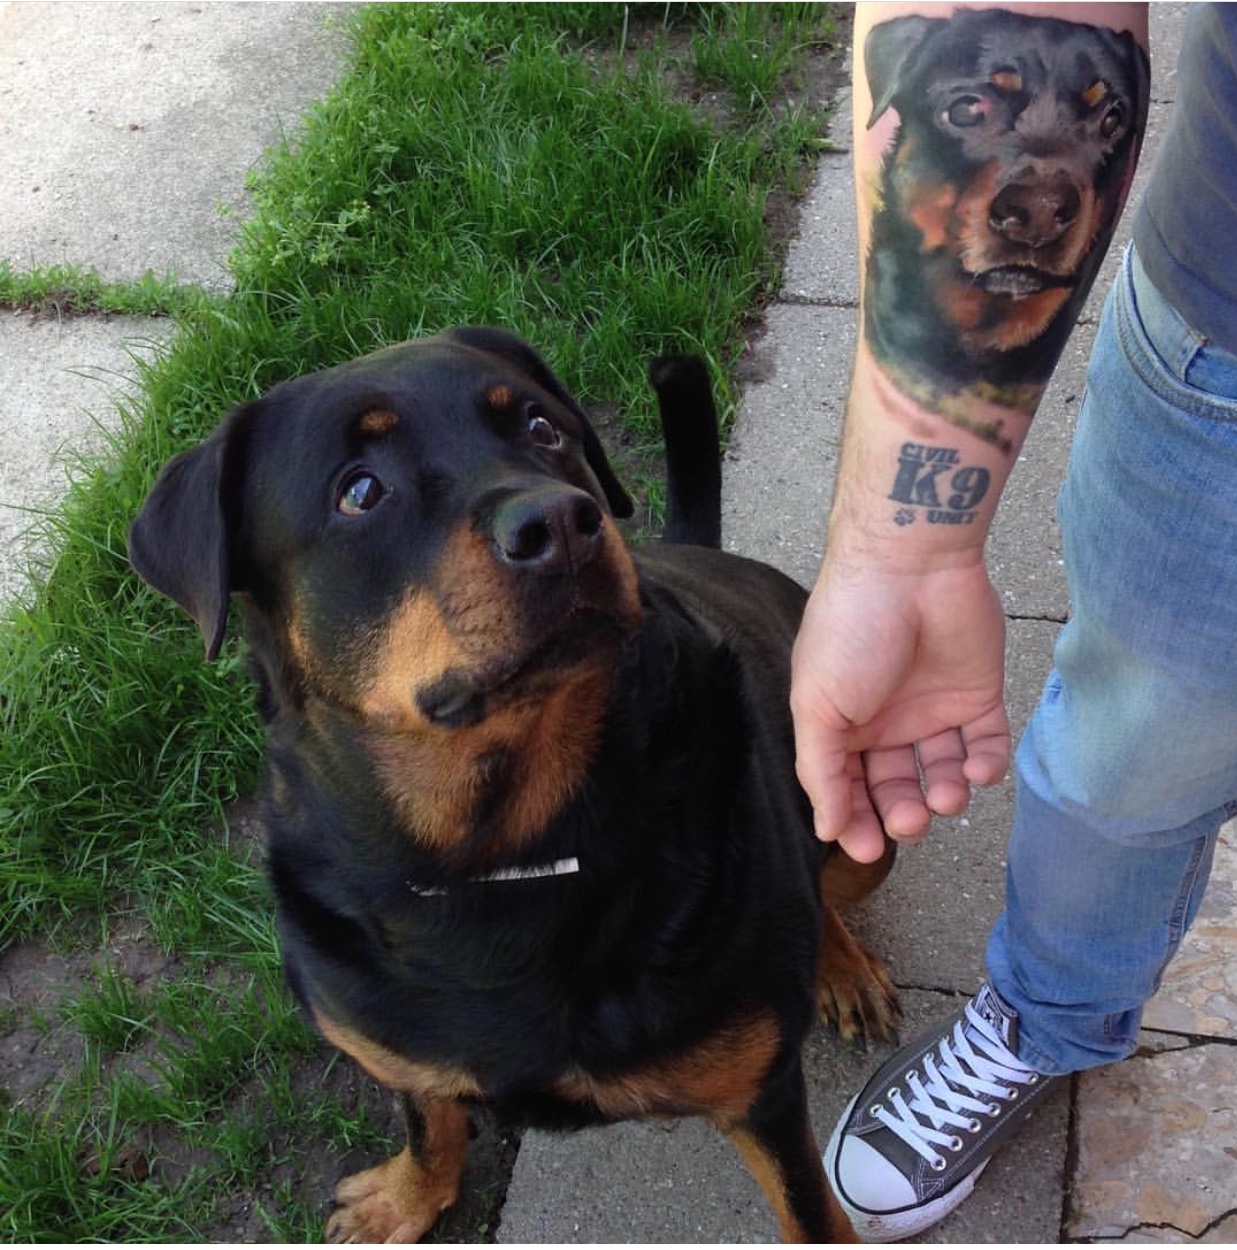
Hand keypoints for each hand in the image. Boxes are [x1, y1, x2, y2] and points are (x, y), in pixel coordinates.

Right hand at [790, 553, 1010, 862]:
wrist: (910, 568)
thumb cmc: (851, 629)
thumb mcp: (818, 706)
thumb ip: (821, 770)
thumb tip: (825, 828)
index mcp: (841, 723)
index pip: (846, 786)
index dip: (854, 820)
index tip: (866, 849)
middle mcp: (886, 721)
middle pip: (895, 786)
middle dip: (901, 812)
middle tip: (909, 821)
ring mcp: (933, 709)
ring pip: (942, 773)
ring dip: (945, 795)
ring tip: (945, 796)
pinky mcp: (978, 696)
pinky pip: (986, 745)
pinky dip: (985, 767)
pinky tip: (976, 770)